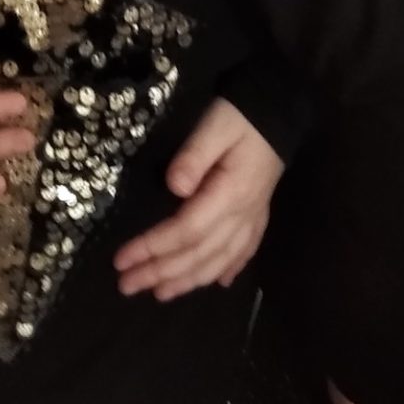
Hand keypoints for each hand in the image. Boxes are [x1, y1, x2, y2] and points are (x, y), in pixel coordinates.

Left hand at [113, 99, 283, 299]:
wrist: (280, 109)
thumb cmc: (241, 116)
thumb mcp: (214, 125)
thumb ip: (194, 155)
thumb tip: (174, 186)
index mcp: (229, 195)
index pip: (186, 231)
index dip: (154, 248)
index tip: (123, 259)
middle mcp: (242, 215)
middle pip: (199, 254)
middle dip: (161, 273)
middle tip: (127, 285)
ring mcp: (253, 217)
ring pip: (220, 260)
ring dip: (189, 280)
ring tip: (161, 294)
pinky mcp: (259, 213)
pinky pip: (244, 251)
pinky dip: (230, 269)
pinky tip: (220, 283)